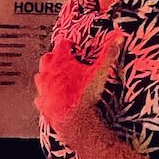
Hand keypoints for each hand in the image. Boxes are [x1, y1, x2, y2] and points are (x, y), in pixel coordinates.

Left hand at [34, 30, 123, 144]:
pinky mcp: (42, 102)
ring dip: (47, 74)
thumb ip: (109, 54)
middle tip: (63, 59)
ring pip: (40, 76)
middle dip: (55, 57)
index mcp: (61, 61)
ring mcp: (43, 87)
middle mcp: (48, 72)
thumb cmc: (84, 94)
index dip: (69, 44)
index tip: (73, 45)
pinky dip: (45, 95)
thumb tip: (118, 39)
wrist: (73, 119)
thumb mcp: (99, 72)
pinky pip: (40, 96)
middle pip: (47, 58)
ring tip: (56, 76)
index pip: (62, 45)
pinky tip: (51, 97)